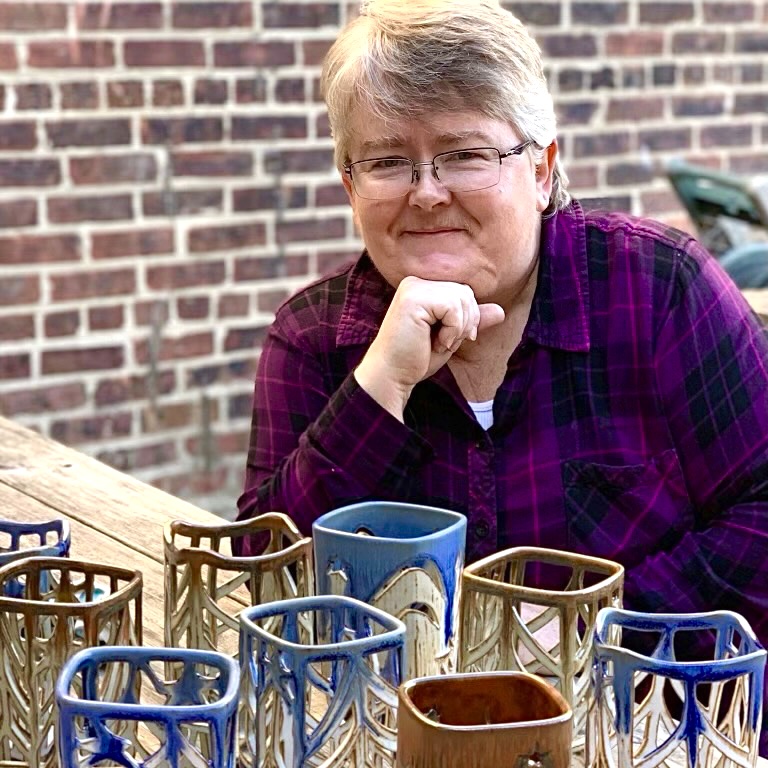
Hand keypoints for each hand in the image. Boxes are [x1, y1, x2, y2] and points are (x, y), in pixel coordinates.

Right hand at [354, 276, 504, 420]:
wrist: (392, 375)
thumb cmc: (416, 358)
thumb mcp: (451, 337)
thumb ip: (471, 321)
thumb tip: (501, 311)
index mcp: (422, 287)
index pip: (463, 292)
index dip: (467, 318)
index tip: (448, 339)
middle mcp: (415, 282)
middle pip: (466, 292)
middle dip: (466, 322)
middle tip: (444, 342)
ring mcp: (413, 288)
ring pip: (463, 297)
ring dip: (459, 327)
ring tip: (439, 342)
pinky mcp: (413, 298)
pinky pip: (453, 306)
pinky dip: (453, 329)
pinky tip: (435, 342)